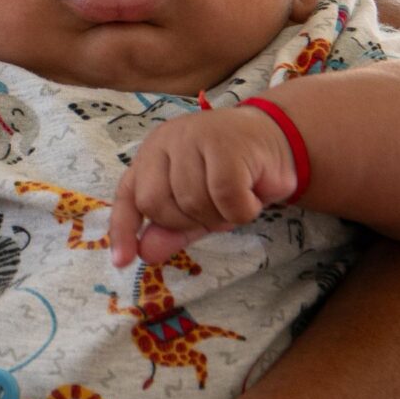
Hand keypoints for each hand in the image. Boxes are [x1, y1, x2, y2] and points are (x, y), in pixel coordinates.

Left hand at [110, 106, 299, 267]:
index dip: (123, 229)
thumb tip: (145, 254)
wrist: (276, 142)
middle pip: (156, 204)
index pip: (127, 195)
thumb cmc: (233, 176)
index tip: (123, 261)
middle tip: (214, 210)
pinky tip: (252, 194)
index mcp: (151, 156)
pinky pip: (226, 197)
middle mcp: (165, 142)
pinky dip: (242, 209)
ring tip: (236, 197)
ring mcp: (193, 137)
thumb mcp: (197, 208)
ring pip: (193, 202)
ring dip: (221, 215)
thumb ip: (171, 230)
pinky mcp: (225, 142)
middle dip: (187, 221)